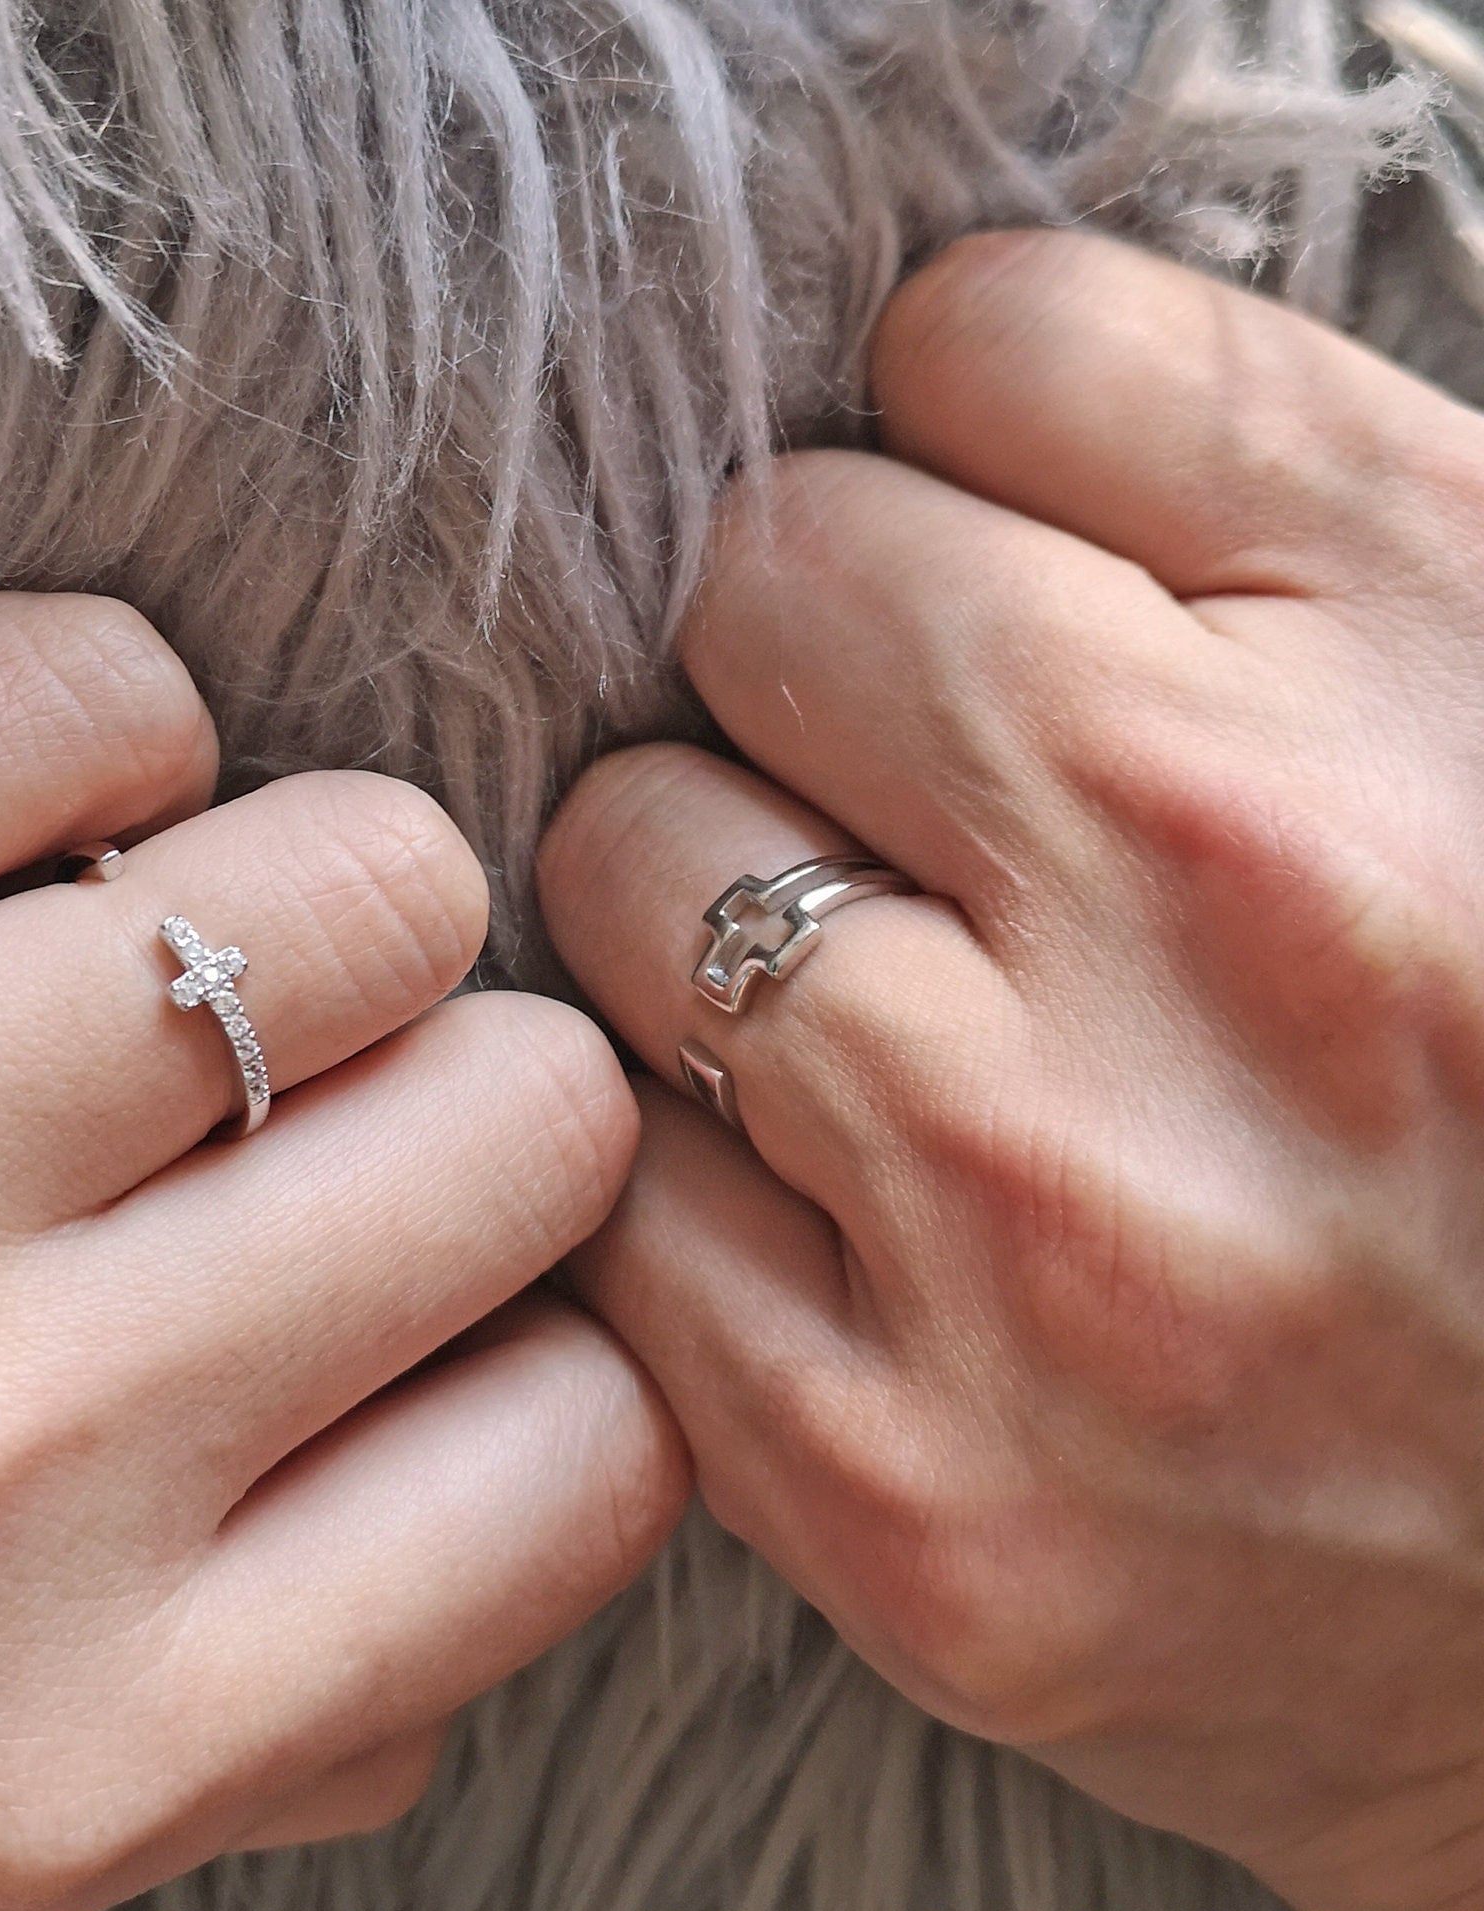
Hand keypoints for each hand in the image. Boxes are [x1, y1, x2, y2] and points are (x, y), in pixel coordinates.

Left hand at [0, 594, 685, 1910]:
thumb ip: (301, 1709)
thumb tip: (546, 1458)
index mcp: (61, 1756)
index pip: (599, 1454)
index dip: (566, 1330)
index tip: (463, 1284)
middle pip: (528, 1130)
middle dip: (465, 1095)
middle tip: (308, 1105)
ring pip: (357, 883)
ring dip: (315, 900)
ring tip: (151, 961)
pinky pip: (80, 694)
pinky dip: (92, 734)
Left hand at [540, 231, 1483, 1910]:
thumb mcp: (1479, 720)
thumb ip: (1231, 507)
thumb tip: (912, 385)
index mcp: (1443, 660)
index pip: (989, 342)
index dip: (959, 438)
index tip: (992, 554)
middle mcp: (1252, 907)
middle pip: (767, 578)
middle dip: (810, 666)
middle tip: (912, 802)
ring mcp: (1058, 1213)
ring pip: (624, 852)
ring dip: (699, 906)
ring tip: (865, 1014)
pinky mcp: (901, 1482)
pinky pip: (600, 1175)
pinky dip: (672, 1166)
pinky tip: (821, 1216)